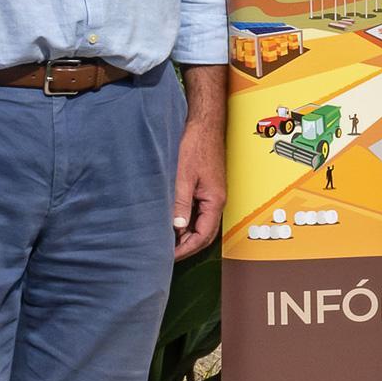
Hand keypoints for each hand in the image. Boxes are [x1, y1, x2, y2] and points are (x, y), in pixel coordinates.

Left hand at [172, 118, 224, 259]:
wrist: (204, 124)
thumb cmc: (196, 145)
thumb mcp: (183, 176)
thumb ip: (181, 203)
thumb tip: (177, 228)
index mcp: (215, 200)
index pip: (203, 236)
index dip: (186, 249)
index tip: (167, 256)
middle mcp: (216, 200)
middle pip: (205, 234)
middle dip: (186, 247)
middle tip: (165, 254)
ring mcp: (211, 194)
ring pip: (200, 223)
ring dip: (185, 234)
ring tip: (164, 241)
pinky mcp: (204, 187)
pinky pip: (197, 212)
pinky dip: (185, 221)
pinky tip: (170, 221)